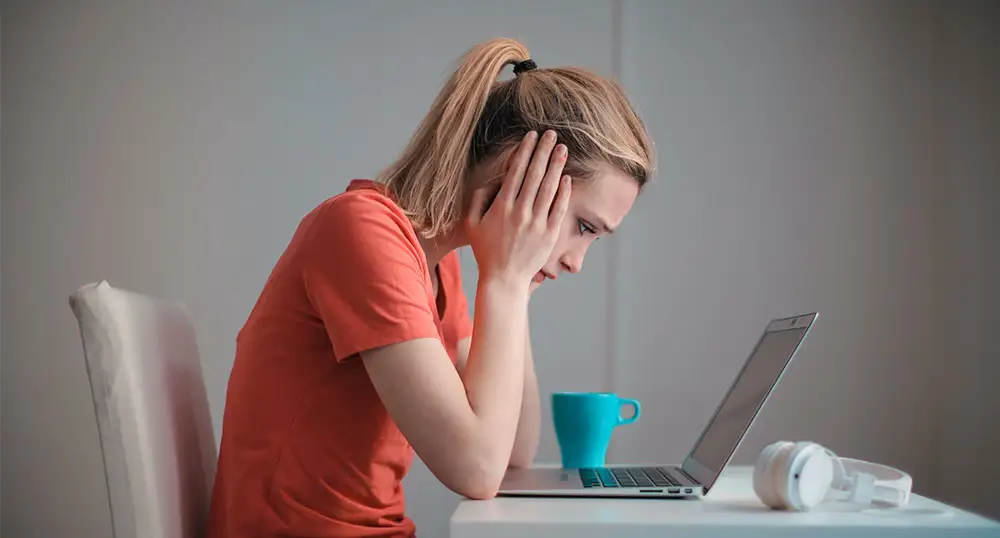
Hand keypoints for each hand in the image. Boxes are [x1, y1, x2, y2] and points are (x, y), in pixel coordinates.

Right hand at [467, 130, 570, 291]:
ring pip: (548, 188)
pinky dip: (564, 192)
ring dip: (556, 166)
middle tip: (552, 134)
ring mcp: (536, 223)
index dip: (525, 151)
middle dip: (544, 151)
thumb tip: (492, 179)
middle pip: (535, 174)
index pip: (515, 171)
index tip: (532, 136)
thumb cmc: (486, 250)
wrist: (503, 279)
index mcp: (501, 206)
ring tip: (563, 149)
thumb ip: (478, 198)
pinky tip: (567, 177)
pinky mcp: (549, 235)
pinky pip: (559, 209)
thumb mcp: (472, 223)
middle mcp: (520, 212)